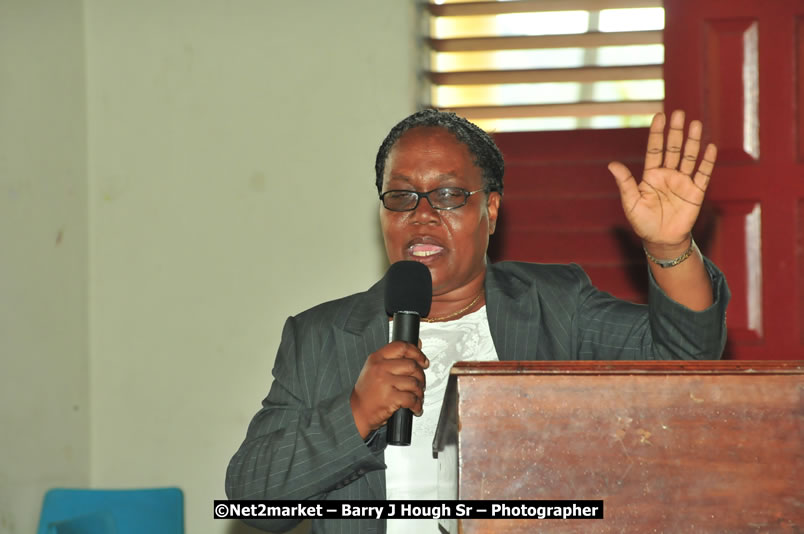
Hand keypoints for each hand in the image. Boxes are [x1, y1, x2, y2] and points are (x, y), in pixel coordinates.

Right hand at [350, 340, 428, 438]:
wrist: (356, 412)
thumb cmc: (367, 392)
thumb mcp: (375, 368)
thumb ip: (395, 357)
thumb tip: (417, 344)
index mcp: (377, 358)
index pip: (402, 347)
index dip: (417, 353)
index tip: (423, 361)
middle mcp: (380, 368)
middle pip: (412, 365)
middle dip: (421, 377)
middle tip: (420, 383)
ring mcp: (385, 383)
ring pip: (414, 383)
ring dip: (419, 392)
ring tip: (417, 397)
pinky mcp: (390, 398)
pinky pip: (412, 398)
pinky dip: (417, 404)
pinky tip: (414, 407)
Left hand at [608, 110, 717, 248]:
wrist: (661, 240)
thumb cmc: (643, 222)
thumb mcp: (630, 203)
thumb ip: (625, 183)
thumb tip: (612, 164)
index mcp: (651, 175)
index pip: (654, 149)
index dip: (657, 133)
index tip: (659, 115)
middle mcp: (668, 174)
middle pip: (673, 148)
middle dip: (675, 131)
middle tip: (678, 113)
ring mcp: (683, 182)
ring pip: (689, 157)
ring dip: (692, 141)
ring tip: (695, 124)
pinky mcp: (696, 192)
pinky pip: (703, 174)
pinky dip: (707, 161)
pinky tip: (710, 147)